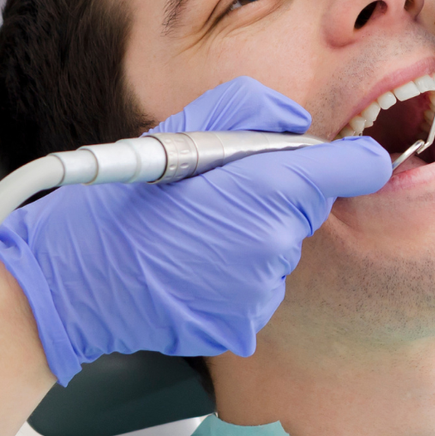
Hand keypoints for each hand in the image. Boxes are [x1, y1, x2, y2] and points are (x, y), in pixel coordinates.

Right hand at [0, 78, 389, 382]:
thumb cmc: (122, 202)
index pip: (346, 171)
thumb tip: (297, 124)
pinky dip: (234, 279)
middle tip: (217, 195)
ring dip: (251, 241)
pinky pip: (257, 290)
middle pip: (306, 210)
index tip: (358, 160)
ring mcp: (259, 290)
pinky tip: (192, 270)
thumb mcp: (179, 132)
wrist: (76, 279)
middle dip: (276, 198)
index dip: (354, 163)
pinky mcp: (244, 324)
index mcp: (263, 188)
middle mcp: (272, 243)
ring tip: (193, 235)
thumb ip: (250, 111)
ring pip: (279, 252)